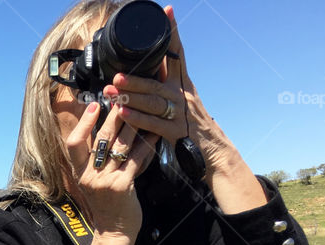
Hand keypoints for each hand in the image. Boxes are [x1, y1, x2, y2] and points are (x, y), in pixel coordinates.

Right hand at [65, 99, 159, 240]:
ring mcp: (104, 181)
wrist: (114, 233)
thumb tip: (107, 133)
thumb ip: (97, 161)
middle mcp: (88, 176)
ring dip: (133, 125)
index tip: (93, 106)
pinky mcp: (122, 186)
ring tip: (142, 110)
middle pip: (101, 139)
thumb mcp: (94, 183)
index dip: (83, 123)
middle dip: (115, 116)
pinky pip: (136, 159)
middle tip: (125, 98)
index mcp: (78, 173)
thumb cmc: (107, 206)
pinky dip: (145, 145)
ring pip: (120, 146)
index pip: (73, 143)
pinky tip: (153, 135)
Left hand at [104, 5, 232, 174]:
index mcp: (183, 84)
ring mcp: (180, 113)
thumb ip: (165, 85)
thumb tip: (150, 67)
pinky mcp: (176, 132)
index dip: (171, 33)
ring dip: (131, 96)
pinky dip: (137, 118)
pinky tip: (122, 113)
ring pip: (153, 102)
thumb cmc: (190, 125)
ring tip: (112, 92)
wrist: (212, 151)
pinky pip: (153, 124)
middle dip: (135, 77)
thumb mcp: (181, 100)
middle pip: (157, 81)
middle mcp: (182, 95)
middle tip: (116, 74)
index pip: (177, 53)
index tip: (167, 11)